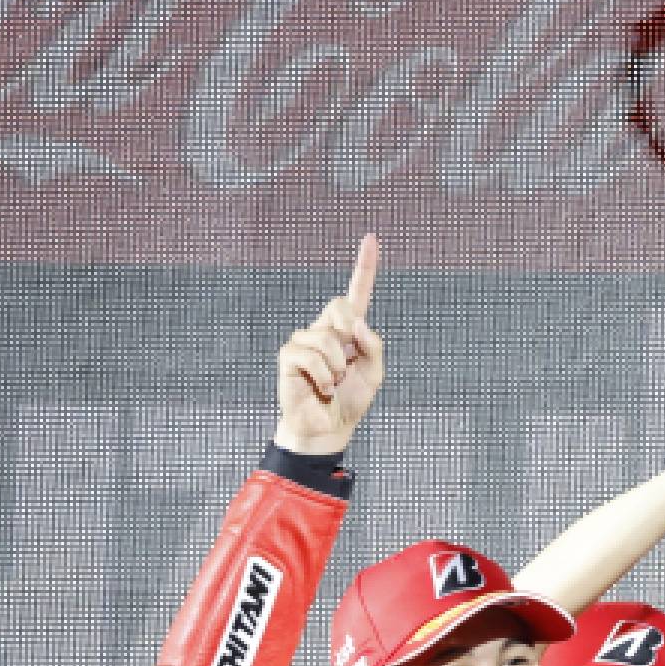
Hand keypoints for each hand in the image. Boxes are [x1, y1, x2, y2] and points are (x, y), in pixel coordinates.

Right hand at [272, 235, 384, 457]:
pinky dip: (324, 375)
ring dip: (339, 366)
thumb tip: (357, 321)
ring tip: (333, 383)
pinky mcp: (289, 355)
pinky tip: (321, 387)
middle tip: (347, 365)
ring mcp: (304, 340)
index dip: (365, 266)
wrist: (329, 428)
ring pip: (328, 336)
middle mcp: (325, 328)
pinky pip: (312, 355)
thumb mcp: (375, 372)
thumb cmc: (351, 400)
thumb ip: (373, 345)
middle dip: (351, 334)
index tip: (371, 238)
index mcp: (348, 329)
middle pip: (341, 305)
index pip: (357, 292)